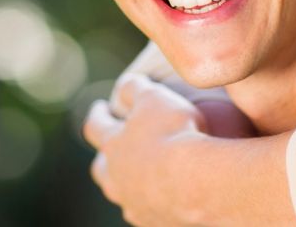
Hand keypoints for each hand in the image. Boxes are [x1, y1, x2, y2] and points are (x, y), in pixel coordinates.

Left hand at [84, 74, 213, 225]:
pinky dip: (155, 204)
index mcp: (113, 146)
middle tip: (113, 151)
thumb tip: (127, 83)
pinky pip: (151, 213)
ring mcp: (136, 207)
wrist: (199, 184)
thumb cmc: (174, 134)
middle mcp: (117, 180)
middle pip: (102, 170)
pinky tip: (169, 200)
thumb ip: (136, 88)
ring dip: (130, 185)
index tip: (100, 108)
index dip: (97, 115)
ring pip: (124, 196)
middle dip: (105, 159)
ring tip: (143, 180)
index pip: (95, 127)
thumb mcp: (154, 97)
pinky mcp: (157, 225)